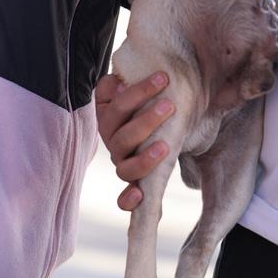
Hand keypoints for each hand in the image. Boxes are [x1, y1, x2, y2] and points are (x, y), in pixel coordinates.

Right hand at [94, 72, 173, 210]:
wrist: (156, 119)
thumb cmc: (143, 99)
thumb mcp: (131, 86)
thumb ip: (121, 80)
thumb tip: (119, 82)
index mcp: (108, 116)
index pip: (119, 105)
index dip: (139, 92)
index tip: (163, 78)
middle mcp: (112, 142)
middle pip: (124, 137)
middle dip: (147, 121)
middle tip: (169, 106)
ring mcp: (122, 163)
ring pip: (126, 167)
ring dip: (145, 158)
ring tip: (165, 146)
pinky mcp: (133, 181)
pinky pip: (124, 198)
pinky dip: (128, 199)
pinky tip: (139, 195)